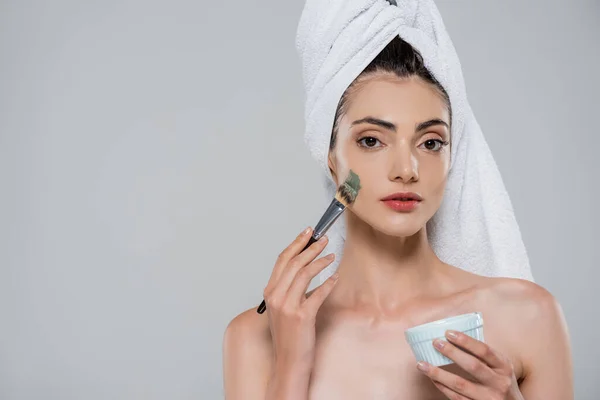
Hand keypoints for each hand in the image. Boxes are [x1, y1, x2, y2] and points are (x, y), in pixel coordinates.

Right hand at [262, 226, 338, 369]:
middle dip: (310, 248)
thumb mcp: (281, 309)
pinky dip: (328, 283)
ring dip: (320, 262)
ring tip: (331, 256)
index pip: (282, 260)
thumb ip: (288, 290)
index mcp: (270, 292)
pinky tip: (335, 277)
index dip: (296, 243)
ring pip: (304, 274)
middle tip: (323, 240)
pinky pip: (318, 293)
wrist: (288, 362)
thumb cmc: (287, 336)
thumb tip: (304, 269)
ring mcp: (288, 307)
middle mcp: (276, 297)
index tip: (308, 232)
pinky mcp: (302, 316)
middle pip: (294, 263)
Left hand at [416, 330, 523, 399]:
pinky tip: (432, 378)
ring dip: (439, 373)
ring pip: (460, 384)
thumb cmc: (502, 383)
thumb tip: (456, 336)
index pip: (484, 351)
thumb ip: (485, 356)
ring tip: (422, 364)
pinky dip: (442, 387)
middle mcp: (499, 383)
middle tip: (435, 343)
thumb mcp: (501, 368)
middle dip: (452, 353)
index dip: (466, 341)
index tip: (448, 333)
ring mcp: (489, 398)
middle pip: (473, 366)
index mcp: (504, 367)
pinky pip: (456, 397)